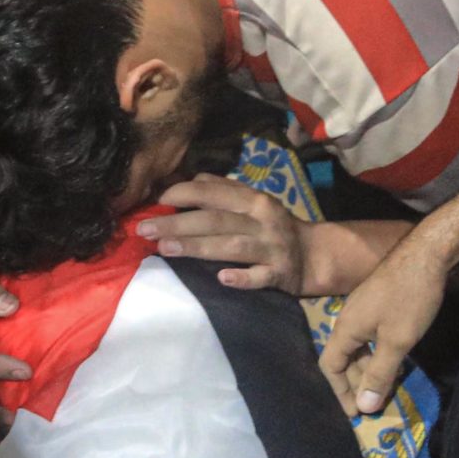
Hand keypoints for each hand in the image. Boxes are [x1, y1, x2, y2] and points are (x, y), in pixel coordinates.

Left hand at [138, 175, 311, 291]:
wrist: (314, 256)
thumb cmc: (271, 226)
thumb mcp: (252, 201)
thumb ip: (222, 190)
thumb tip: (188, 178)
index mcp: (253, 199)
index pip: (213, 192)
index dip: (184, 194)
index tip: (157, 201)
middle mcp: (263, 220)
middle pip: (215, 220)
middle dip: (177, 224)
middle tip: (145, 230)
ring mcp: (272, 248)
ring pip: (231, 247)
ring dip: (197, 247)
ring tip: (165, 249)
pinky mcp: (279, 275)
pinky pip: (259, 278)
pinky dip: (241, 278)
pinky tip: (221, 279)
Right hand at [317, 238, 448, 416]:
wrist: (426, 254)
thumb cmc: (409, 299)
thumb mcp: (397, 341)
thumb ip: (379, 374)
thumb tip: (364, 406)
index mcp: (345, 329)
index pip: (330, 366)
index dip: (340, 392)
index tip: (356, 413)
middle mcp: (348, 319)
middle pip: (344, 359)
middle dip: (357, 384)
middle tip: (374, 404)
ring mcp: (363, 309)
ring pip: (360, 347)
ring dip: (370, 369)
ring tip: (387, 387)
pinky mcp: (377, 302)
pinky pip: (370, 336)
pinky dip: (379, 353)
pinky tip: (397, 360)